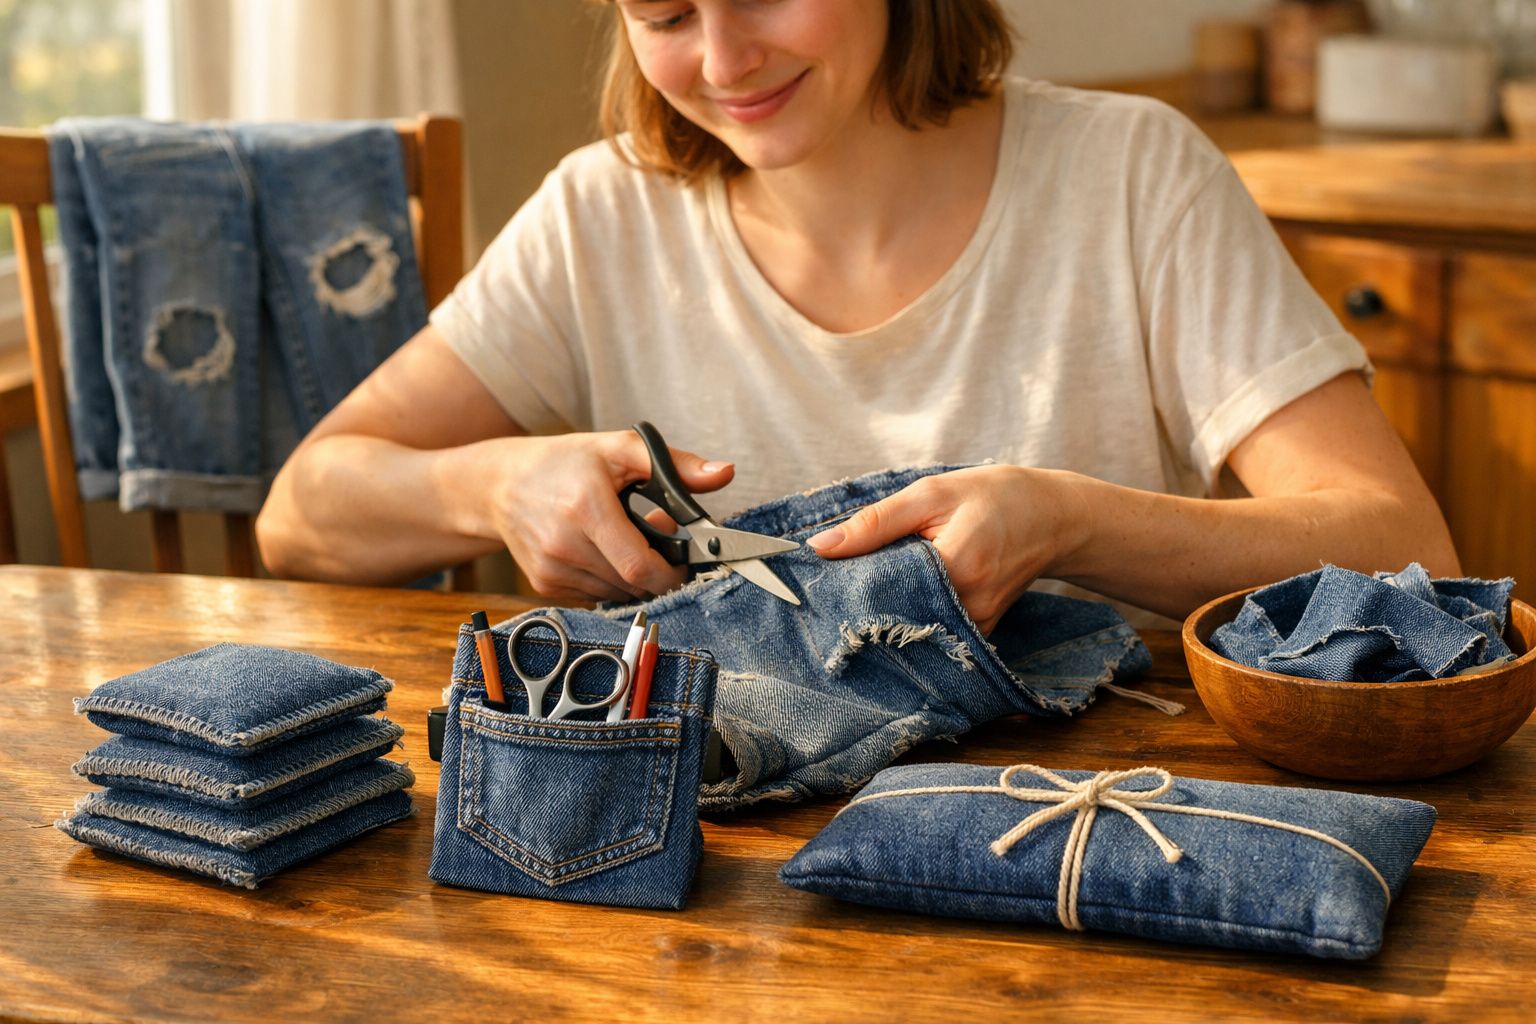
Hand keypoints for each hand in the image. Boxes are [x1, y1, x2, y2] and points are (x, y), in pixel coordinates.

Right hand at [480, 430, 732, 602]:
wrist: (502, 485)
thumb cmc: (566, 463)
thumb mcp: (620, 448)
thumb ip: (676, 464)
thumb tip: (724, 474)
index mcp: (586, 508)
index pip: (639, 568)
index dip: (670, 573)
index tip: (683, 562)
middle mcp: (563, 545)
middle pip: (631, 584)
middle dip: (656, 572)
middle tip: (658, 545)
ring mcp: (551, 570)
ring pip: (616, 594)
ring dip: (633, 578)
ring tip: (626, 542)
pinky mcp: (544, 585)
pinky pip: (595, 596)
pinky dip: (610, 581)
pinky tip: (602, 553)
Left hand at [805, 466, 1088, 634]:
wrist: (1054, 519)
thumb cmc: (993, 497)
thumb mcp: (932, 494)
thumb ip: (875, 523)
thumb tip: (820, 547)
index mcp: (957, 567)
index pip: (880, 587)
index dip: (847, 582)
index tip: (820, 577)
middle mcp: (968, 607)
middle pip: (892, 614)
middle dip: (861, 598)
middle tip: (835, 582)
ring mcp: (976, 628)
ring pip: (909, 624)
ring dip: (885, 606)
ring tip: (871, 582)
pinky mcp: (978, 635)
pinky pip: (930, 629)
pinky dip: (909, 611)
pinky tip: (900, 593)